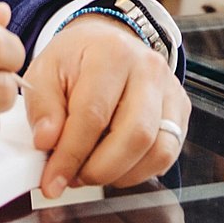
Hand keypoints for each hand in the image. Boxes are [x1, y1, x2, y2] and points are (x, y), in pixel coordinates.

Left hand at [25, 15, 188, 197]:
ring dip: (121, 174)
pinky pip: (168, 154)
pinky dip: (140, 171)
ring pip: (157, 150)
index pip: (93, 115)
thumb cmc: (76, 59)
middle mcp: (148, 68)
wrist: (107, 42)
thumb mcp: (45, 72)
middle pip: (135, 135)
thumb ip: (42, 107)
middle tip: (73, 178)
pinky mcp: (180, 109)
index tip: (51, 180)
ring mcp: (170, 89)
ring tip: (92, 171)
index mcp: (111, 53)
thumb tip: (47, 143)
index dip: (70, 155)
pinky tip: (115, 165)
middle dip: (99, 170)